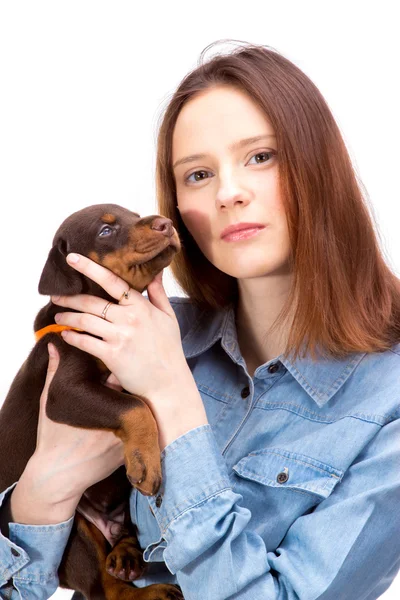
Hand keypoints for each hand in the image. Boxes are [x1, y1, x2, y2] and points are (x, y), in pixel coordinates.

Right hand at [30, 342, 125, 502]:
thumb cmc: (53, 438)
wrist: (58, 477)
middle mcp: (114, 417)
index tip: (121, 361)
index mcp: (97, 400)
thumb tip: (55, 344)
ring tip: (135, 400)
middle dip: (134, 383)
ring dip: (138, 405)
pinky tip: (134, 422)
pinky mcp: (130, 450)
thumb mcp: (50, 401)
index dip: (121, 364)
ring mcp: (124, 435)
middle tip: (134, 376)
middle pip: (134, 391)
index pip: (118, 372)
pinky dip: (138, 425)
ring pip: (141, 411)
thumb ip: (55, 371)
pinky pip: (140, 432)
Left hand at [51, 253, 190, 399]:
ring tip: (59, 315)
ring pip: (85, 320)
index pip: (112, 281)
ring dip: (68, 316)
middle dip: (70, 297)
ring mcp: (120, 337)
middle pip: (92, 301)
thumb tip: (155, 271)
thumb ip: (158, 293)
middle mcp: (129, 318)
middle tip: (56, 295)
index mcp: (141, 306)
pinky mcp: (112, 355)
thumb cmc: (169, 349)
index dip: (90, 268)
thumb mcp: (169, 317)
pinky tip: (65, 334)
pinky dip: (72, 337)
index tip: (72, 258)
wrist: (169, 383)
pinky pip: (85, 341)